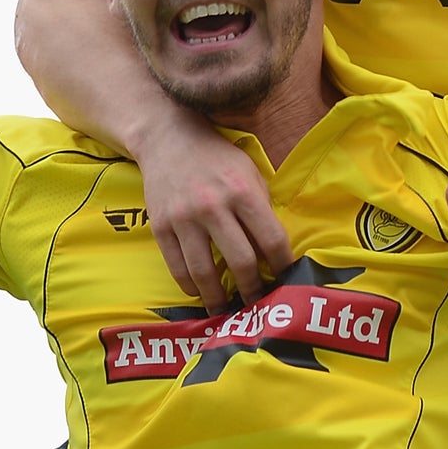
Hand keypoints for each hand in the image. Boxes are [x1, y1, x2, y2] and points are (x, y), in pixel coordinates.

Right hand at [131, 115, 291, 311]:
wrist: (168, 139)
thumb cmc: (217, 158)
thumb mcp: (250, 172)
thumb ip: (262, 209)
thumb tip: (274, 253)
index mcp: (243, 191)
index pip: (272, 240)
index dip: (283, 266)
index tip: (286, 280)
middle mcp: (213, 206)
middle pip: (242, 262)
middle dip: (254, 289)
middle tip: (258, 304)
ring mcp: (184, 218)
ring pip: (206, 273)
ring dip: (219, 298)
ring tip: (227, 309)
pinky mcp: (161, 226)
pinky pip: (178, 268)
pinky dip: (191, 286)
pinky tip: (200, 291)